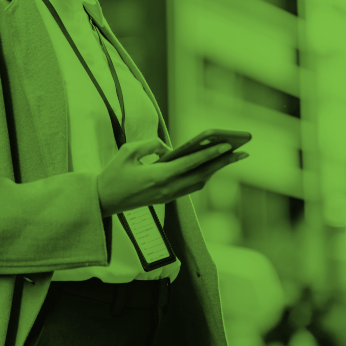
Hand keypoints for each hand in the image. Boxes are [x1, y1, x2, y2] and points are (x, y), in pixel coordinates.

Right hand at [97, 138, 247, 216]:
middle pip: (201, 175)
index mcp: (157, 176)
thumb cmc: (113, 174)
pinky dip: (203, 176)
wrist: (103, 200)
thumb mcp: (128, 151)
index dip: (209, 155)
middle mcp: (167, 189)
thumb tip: (169, 149)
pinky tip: (210, 168)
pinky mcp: (165, 199)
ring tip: (231, 159)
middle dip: (223, 163)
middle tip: (242, 153)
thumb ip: (151, 145)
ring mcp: (167, 196)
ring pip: (198, 183)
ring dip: (215, 170)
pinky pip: (190, 187)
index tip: (226, 147)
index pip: (190, 164)